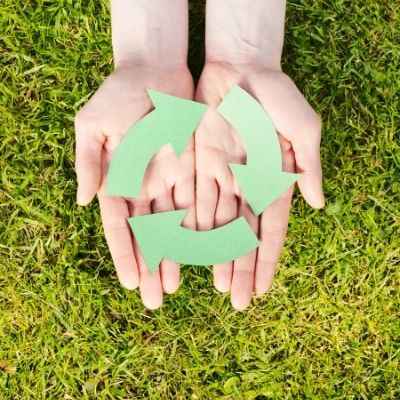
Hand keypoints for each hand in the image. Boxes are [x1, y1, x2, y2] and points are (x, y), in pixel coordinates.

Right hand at [75, 65, 194, 308]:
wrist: (154, 70)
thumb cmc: (118, 94)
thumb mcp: (94, 125)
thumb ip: (89, 163)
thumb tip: (83, 202)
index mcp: (117, 179)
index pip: (121, 226)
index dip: (126, 255)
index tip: (131, 283)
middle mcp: (144, 186)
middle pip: (149, 234)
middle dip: (152, 266)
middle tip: (157, 299)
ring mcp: (170, 180)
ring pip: (175, 225)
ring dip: (177, 255)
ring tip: (178, 285)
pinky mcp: (194, 168)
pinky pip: (198, 203)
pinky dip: (201, 228)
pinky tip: (204, 252)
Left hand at [195, 61, 322, 309]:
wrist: (241, 68)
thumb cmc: (277, 96)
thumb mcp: (303, 127)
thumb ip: (308, 166)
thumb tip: (318, 205)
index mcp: (273, 180)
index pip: (270, 229)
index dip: (265, 260)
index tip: (261, 289)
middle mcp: (247, 185)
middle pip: (242, 235)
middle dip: (239, 268)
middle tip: (235, 301)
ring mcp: (222, 177)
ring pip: (216, 224)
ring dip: (214, 255)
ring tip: (214, 285)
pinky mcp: (199, 165)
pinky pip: (194, 200)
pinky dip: (191, 226)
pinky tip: (189, 251)